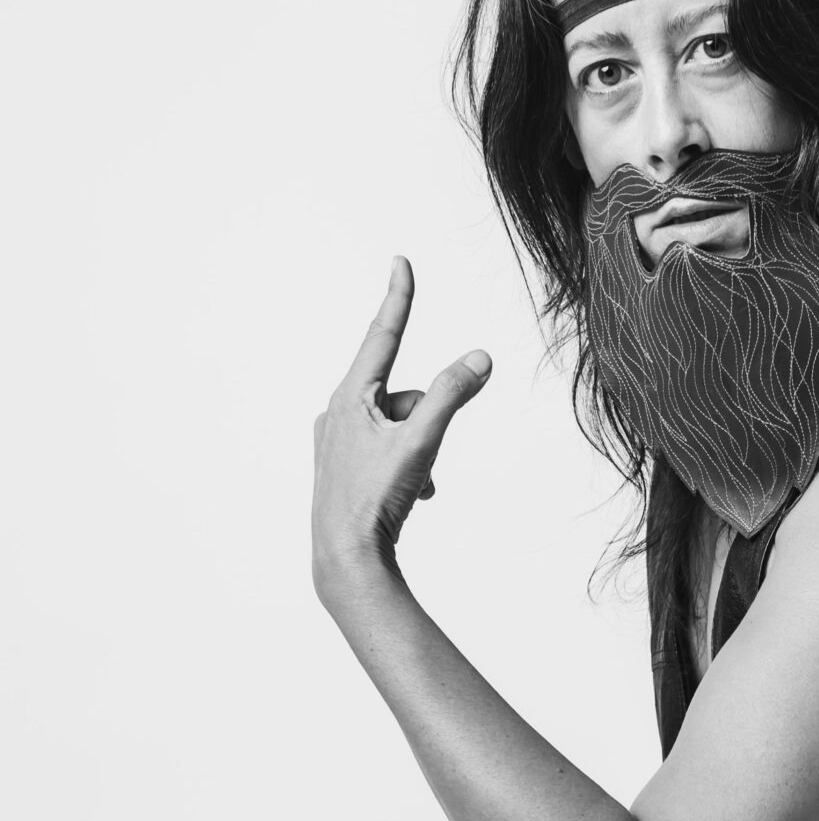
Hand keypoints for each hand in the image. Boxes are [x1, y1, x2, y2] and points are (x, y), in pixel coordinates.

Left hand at [312, 258, 490, 586]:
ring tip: (414, 487)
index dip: (398, 298)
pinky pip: (389, 451)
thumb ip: (452, 397)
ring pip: (400, 427)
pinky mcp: (344, 468)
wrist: (345, 558)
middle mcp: (337, 414)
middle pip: (404, 397)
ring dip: (420, 450)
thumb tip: (480, 357)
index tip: (401, 262)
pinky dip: (408, 467)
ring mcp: (338, 442)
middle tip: (423, 462)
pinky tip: (408, 497)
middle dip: (427, 421)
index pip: (382, 336)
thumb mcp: (419, 443)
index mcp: (349, 399)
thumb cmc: (373, 500)